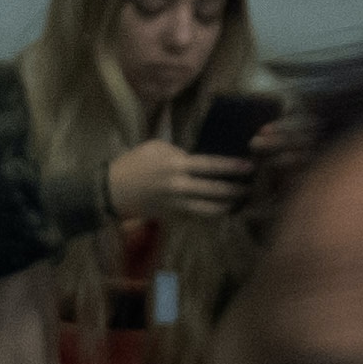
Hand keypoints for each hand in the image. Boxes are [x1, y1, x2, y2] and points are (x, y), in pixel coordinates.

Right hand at [107, 136, 243, 223]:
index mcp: (176, 166)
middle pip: (215, 191)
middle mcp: (179, 187)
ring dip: (227, 206)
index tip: (249, 166)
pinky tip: (221, 210)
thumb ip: (179, 152)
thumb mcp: (155, 147)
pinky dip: (211, 214)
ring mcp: (176, 205)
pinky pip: (197, 216)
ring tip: (239, 201)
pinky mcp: (172, 216)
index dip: (232, 167)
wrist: (111, 191)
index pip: (211, 166)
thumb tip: (198, 158)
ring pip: (209, 209)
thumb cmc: (133, 163)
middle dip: (236, 189)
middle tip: (251, 186)